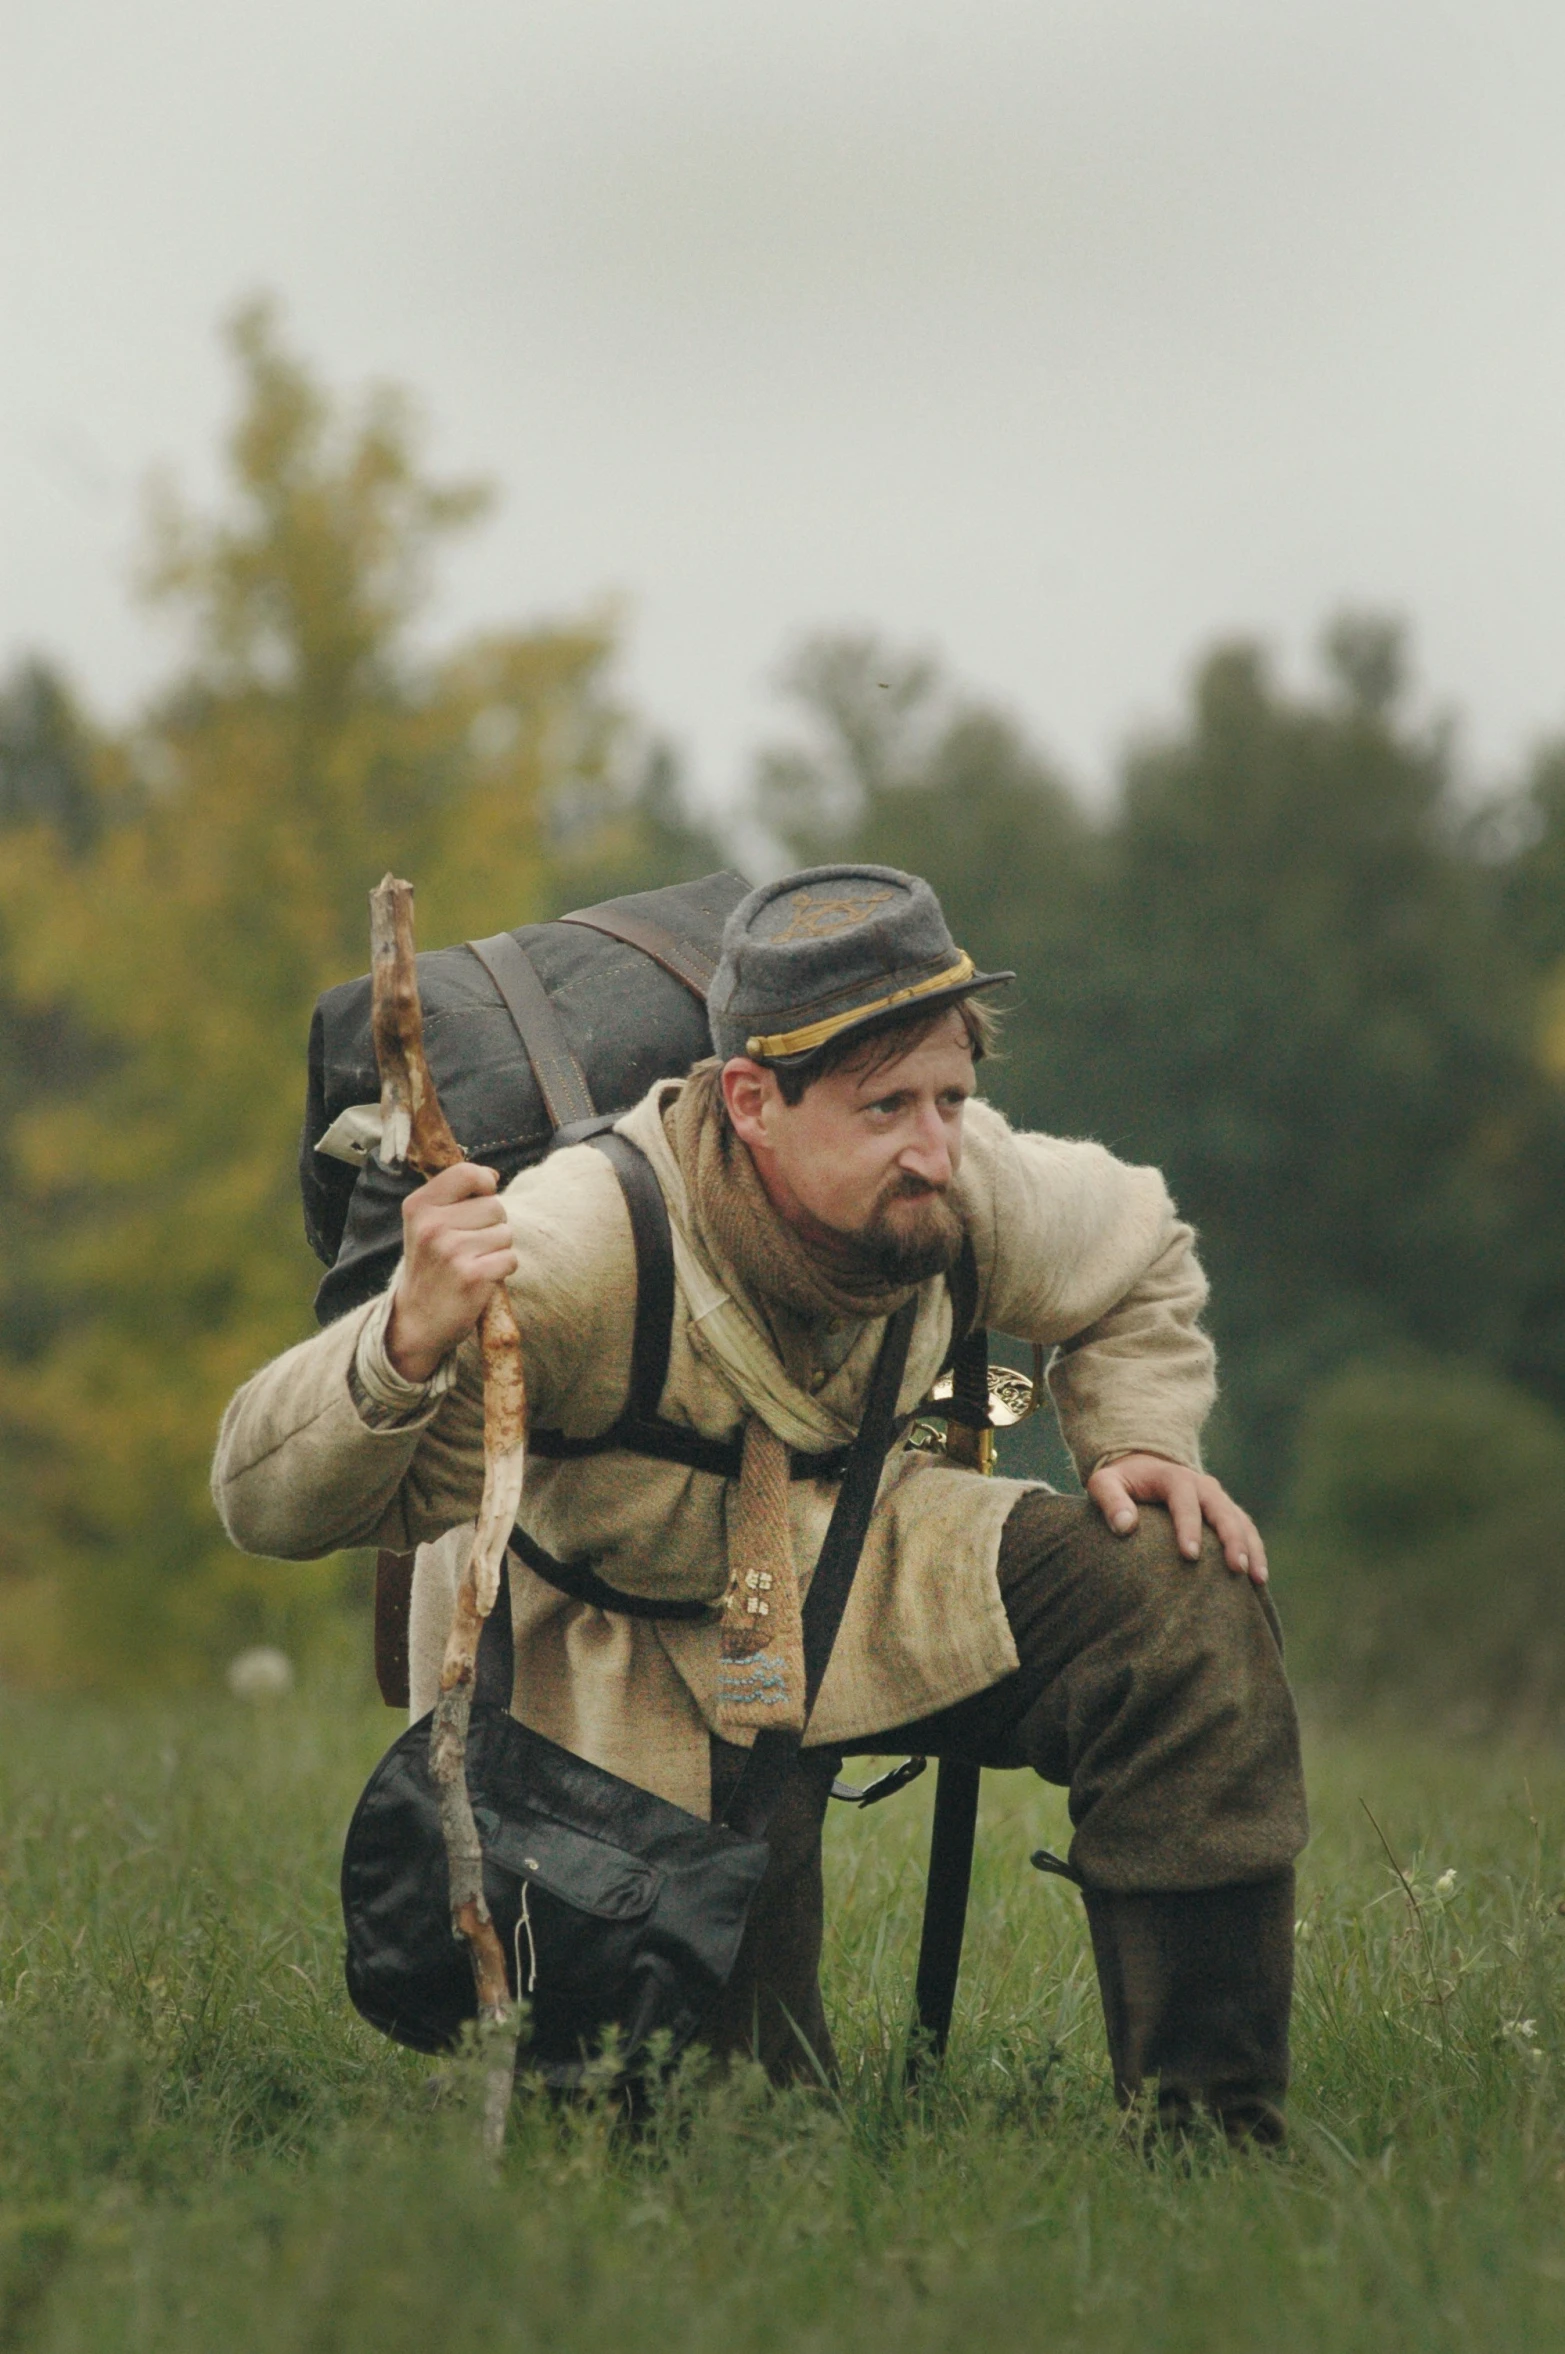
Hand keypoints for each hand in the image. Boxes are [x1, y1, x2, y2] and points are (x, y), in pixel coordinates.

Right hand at [384, 1163, 518, 1382]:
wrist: (417, 1321)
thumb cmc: (431, 1267)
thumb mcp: (427, 1225)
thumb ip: (457, 1197)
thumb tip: (493, 1175)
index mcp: (418, 1206)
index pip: (468, 1173)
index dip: (484, 1185)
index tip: (479, 1201)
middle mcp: (432, 1226)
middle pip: (495, 1206)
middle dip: (492, 1225)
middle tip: (469, 1247)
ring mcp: (451, 1252)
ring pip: (506, 1233)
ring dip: (498, 1250)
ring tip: (472, 1263)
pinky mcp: (472, 1277)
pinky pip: (510, 1259)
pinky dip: (502, 1270)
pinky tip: (481, 1279)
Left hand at [1086, 1453, 1267, 1585]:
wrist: (1143, 1468)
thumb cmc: (1121, 1482)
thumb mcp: (1105, 1484)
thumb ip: (1110, 1501)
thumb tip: (1125, 1526)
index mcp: (1173, 1478)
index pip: (1185, 1501)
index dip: (1189, 1527)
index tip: (1190, 1556)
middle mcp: (1202, 1485)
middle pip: (1223, 1510)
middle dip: (1232, 1539)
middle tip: (1237, 1568)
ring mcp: (1218, 1498)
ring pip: (1241, 1521)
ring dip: (1251, 1547)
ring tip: (1257, 1578)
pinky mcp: (1226, 1511)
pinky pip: (1247, 1529)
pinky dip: (1256, 1550)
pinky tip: (1259, 1579)